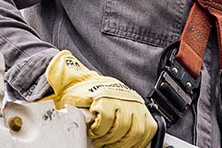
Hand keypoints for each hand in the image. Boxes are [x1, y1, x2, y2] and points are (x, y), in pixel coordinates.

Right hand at [41, 50, 158, 147]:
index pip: (148, 127)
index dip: (138, 142)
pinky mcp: (103, 98)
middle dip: (121, 144)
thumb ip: (126, 120)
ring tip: (100, 138)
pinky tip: (94, 130)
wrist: (74, 80)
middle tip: (109, 145)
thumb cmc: (92, 96)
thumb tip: (132, 142)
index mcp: (135, 103)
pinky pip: (106, 121)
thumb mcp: (116, 107)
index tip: (128, 147)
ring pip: (122, 127)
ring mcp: (117, 97)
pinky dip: (99, 130)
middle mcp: (129, 99)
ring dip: (108, 138)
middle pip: (136, 131)